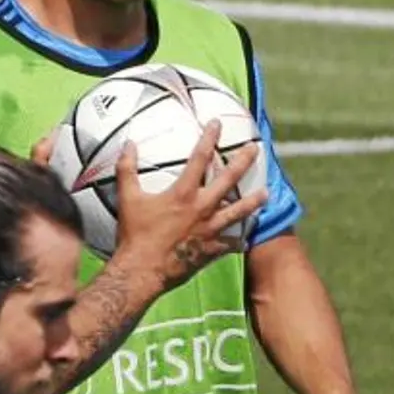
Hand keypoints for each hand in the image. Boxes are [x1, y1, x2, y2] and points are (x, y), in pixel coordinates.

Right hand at [112, 123, 267, 288]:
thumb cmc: (134, 234)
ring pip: (239, 211)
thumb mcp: (128, 197)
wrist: (141, 270)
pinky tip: (246, 238)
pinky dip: (239, 240)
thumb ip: (127, 169)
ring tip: (266, 193)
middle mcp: (202, 208)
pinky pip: (231, 244)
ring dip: (253, 201)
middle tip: (255, 148)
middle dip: (243, 161)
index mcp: (183, 193)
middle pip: (229, 179)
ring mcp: (210, 230)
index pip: (200, 157)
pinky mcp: (211, 249)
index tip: (217, 123)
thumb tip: (128, 144)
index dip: (209, 137)